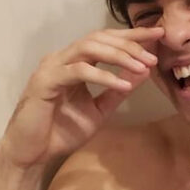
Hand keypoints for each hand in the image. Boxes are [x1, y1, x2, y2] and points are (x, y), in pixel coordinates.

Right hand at [0, 27, 163, 168]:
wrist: (32, 154)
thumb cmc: (60, 132)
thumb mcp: (99, 109)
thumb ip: (118, 91)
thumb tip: (143, 73)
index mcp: (74, 62)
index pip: (106, 40)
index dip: (132, 36)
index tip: (157, 35)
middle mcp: (62, 58)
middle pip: (99, 37)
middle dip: (130, 43)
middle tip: (154, 54)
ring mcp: (52, 67)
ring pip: (89, 48)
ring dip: (119, 56)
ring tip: (142, 67)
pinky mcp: (45, 81)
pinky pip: (79, 71)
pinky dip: (104, 76)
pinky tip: (123, 85)